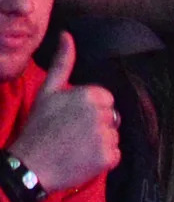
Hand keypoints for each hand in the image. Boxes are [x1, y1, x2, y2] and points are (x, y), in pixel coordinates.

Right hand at [8, 32, 119, 191]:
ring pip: (113, 136)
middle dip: (96, 125)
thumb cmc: (39, 127)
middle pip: (111, 117)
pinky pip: (115, 155)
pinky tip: (83, 159)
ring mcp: (107, 136)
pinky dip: (103, 159)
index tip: (71, 118)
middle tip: (72, 134)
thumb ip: (62, 62)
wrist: (31, 165)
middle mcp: (103, 113)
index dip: (89, 110)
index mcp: (92, 94)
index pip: (105, 100)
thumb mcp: (48, 90)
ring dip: (100, 142)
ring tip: (75, 146)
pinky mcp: (110, 157)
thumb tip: (67, 35)